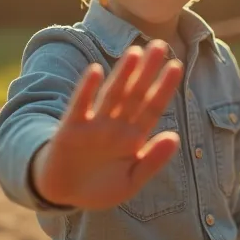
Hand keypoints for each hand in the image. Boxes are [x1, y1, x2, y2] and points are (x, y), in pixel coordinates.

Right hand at [32, 40, 183, 209]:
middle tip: (160, 44)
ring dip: (122, 74)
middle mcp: (115, 125)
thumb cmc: (98, 188)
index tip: (177, 66)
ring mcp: (94, 124)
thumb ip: (152, 161)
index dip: (164, 88)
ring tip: (135, 52)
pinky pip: (80, 105)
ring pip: (111, 94)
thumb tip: (175, 137)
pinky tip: (96, 71)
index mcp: (133, 137)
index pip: (152, 107)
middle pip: (134, 94)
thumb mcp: (130, 182)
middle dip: (147, 71)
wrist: (62, 195)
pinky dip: (86, 89)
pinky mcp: (71, 128)